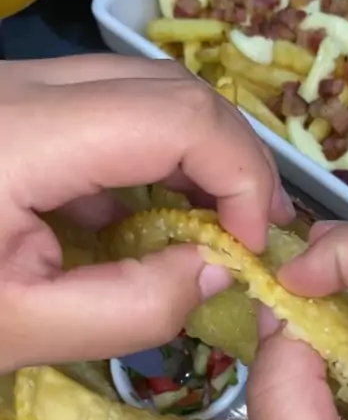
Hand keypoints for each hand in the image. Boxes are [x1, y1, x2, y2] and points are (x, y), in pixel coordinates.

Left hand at [0, 54, 292, 370]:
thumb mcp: (20, 332)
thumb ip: (133, 306)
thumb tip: (217, 267)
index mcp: (18, 136)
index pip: (176, 115)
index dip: (239, 173)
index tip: (252, 246)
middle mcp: (21, 87)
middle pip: (169, 88)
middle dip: (229, 159)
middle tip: (250, 233)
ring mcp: (15, 89)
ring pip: (143, 92)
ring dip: (195, 157)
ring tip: (214, 227)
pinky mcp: (14, 108)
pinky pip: (109, 112)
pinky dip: (151, 162)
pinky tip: (150, 218)